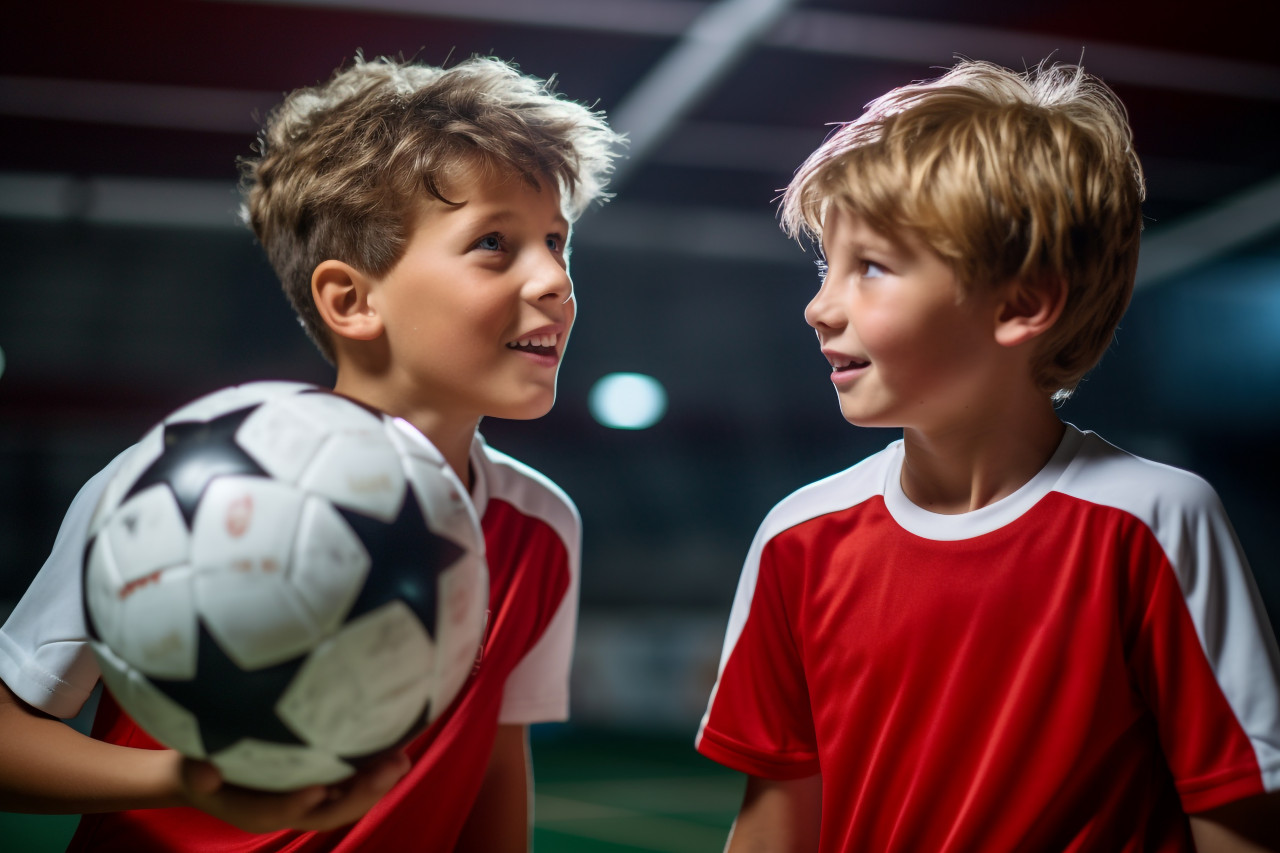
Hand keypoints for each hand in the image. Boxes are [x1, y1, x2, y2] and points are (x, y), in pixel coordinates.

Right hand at [176, 751, 411, 833]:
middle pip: (329, 811)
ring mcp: (310, 797)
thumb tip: (204, 772)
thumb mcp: (191, 770)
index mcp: (257, 811)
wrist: (211, 772)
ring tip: (401, 759)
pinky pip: (351, 780)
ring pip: (347, 798)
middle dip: (361, 793)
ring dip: (375, 783)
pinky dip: (372, 768)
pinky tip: (394, 744)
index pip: (280, 812)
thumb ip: (196, 774)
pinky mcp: (323, 780)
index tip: (319, 788)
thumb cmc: (201, 767)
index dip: (297, 804)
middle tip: (392, 767)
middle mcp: (291, 809)